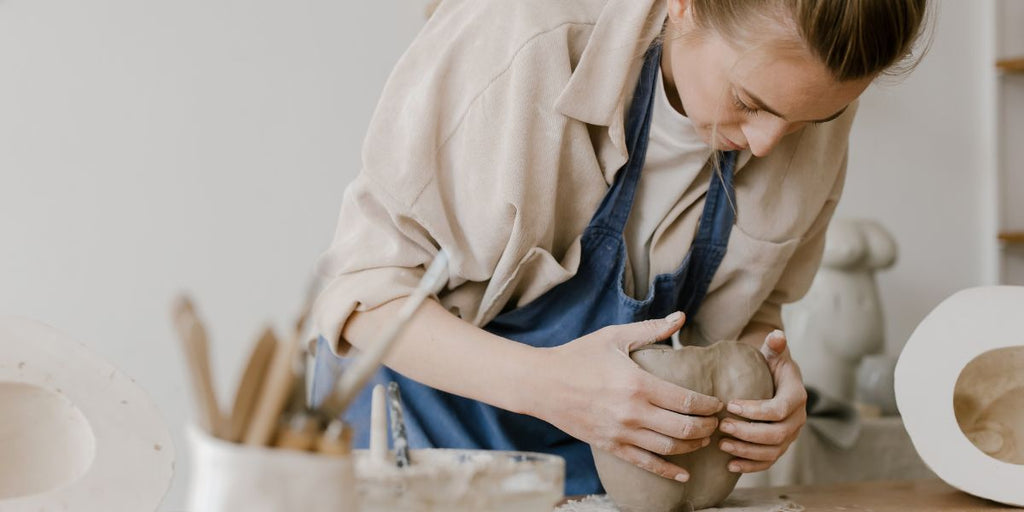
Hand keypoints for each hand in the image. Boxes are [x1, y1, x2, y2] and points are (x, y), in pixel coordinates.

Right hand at [531, 312, 723, 481]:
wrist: (542, 384)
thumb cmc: (578, 356)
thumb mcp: (614, 337)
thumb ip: (651, 329)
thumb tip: (681, 317)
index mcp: (638, 384)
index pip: (687, 401)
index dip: (709, 405)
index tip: (718, 403)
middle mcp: (632, 412)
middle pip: (684, 429)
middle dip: (708, 428)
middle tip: (717, 422)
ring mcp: (621, 433)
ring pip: (669, 448)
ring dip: (693, 446)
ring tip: (704, 439)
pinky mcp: (610, 446)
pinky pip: (645, 463)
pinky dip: (668, 471)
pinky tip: (683, 474)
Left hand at [718, 330, 807, 472]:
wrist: (777, 379)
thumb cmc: (771, 363)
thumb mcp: (773, 352)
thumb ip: (775, 345)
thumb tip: (776, 335)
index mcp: (797, 395)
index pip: (779, 409)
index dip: (756, 410)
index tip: (730, 405)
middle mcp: (798, 418)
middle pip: (776, 434)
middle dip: (747, 433)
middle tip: (721, 426)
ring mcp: (790, 435)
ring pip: (772, 451)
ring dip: (746, 451)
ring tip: (722, 445)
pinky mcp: (780, 446)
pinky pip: (769, 461)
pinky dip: (751, 466)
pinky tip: (730, 465)